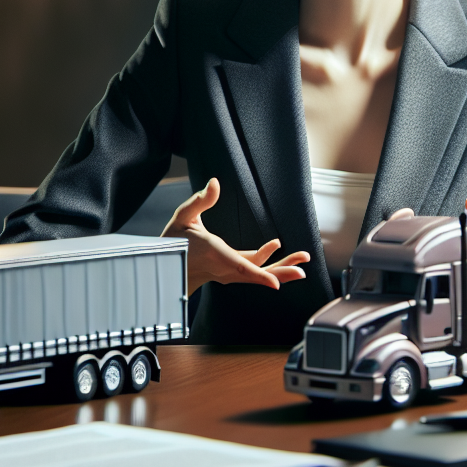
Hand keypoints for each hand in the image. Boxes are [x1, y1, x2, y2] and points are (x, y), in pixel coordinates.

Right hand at [162, 178, 308, 295]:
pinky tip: (282, 253)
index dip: (258, 275)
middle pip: (255, 274)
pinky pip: (252, 271)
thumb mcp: (183, 217)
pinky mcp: (230, 272)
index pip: (239, 266)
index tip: (276, 284)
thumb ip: (200, 200)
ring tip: (301, 264)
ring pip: (257, 274)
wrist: (165, 268)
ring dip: (280, 269)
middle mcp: (223, 268)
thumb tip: (215, 183)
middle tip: (301, 271)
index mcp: (213, 253)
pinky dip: (268, 265)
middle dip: (280, 272)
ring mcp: (228, 273)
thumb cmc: (173, 241)